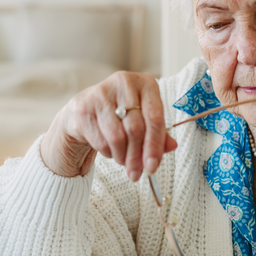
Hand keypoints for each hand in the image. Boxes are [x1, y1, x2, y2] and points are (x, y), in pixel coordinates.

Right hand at [41, 71, 177, 179]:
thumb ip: (159, 133)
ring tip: (123, 159)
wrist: (86, 110)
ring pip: (117, 137)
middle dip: (137, 156)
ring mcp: (101, 92)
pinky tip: (109, 149)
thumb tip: (171, 146)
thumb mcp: (144, 120)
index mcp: (145, 83)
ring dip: (122, 156)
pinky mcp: (84, 107)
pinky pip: (100, 140)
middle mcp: (123, 82)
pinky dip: (107, 152)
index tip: (152, 167)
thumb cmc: (121, 115)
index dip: (155, 145)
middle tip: (136, 173)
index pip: (155, 117)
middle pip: (136, 128)